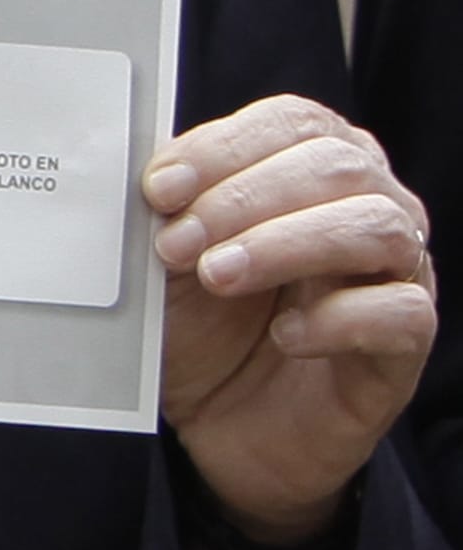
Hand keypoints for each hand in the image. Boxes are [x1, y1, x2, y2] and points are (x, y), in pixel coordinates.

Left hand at [144, 94, 433, 543]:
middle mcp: (370, 204)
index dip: (224, 147)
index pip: (290, 122)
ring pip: (376, 227)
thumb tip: (145, 173)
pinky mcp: (404, 346)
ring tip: (218, 276)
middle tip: (178, 243)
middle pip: (336, 165)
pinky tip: (286, 334)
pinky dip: (337, 318)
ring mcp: (398, 273)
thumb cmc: (203, 321)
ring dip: (286, 244)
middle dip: (246, 198)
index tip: (160, 188)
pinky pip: (401, 314)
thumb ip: (167, 208)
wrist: (223, 426)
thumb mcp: (169, 257)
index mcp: (314, 161)